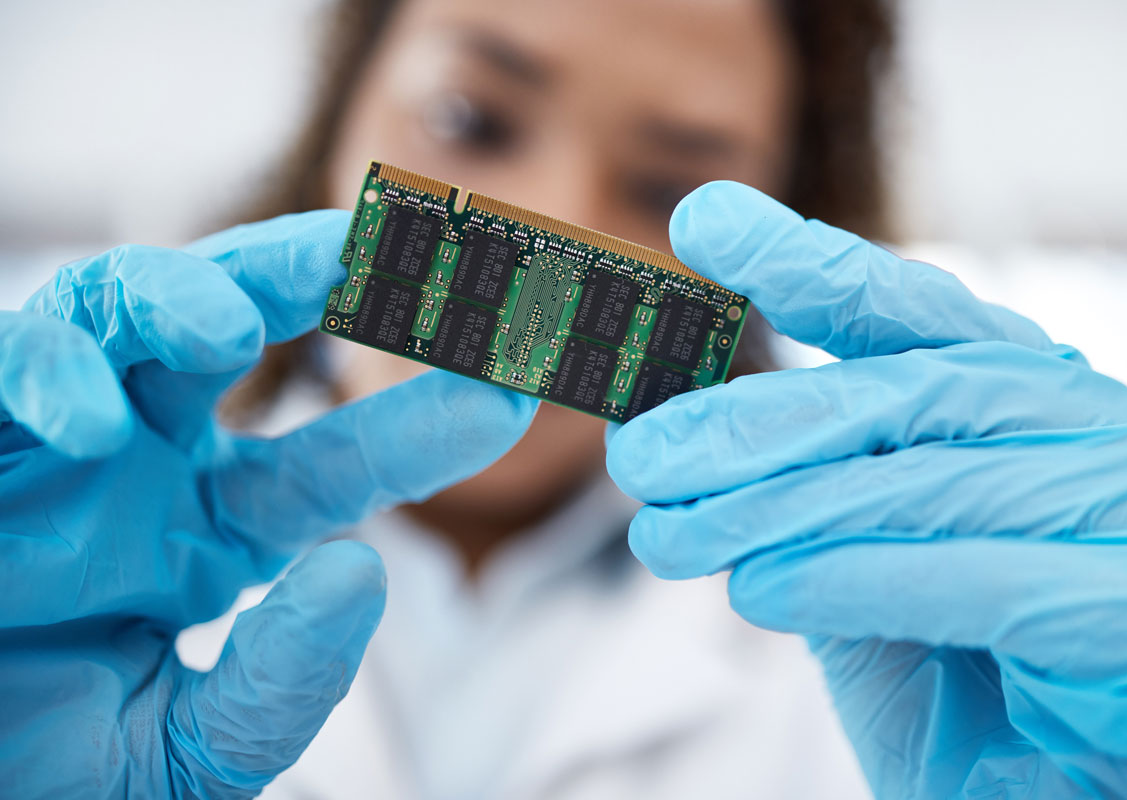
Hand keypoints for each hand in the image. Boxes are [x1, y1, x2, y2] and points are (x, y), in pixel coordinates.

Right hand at [0, 212, 536, 797]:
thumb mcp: (183, 759)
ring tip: (258, 311)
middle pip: (251, 338)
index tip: (512, 391)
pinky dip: (42, 373)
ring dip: (197, 292)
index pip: (335, 461)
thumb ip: (277, 688)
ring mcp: (60, 442)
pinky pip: (5, 369)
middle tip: (424, 256)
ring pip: (131, 313)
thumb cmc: (31, 773)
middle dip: (334, 282)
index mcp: (209, 533)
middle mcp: (146, 465)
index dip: (423, 423)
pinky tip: (90, 423)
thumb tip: (362, 574)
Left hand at [608, 182, 1126, 798]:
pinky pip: (964, 576)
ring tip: (667, 534)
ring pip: (912, 478)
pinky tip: (759, 589)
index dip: (807, 263)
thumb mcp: (910, 584)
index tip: (708, 224)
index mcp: (1035, 402)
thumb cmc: (1022, 675)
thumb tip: (722, 475)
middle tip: (642, 451)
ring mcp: (1120, 503)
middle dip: (750, 419)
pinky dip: (847, 579)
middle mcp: (1080, 428)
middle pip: (896, 393)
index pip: (916, 314)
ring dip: (768, 508)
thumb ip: (842, 523)